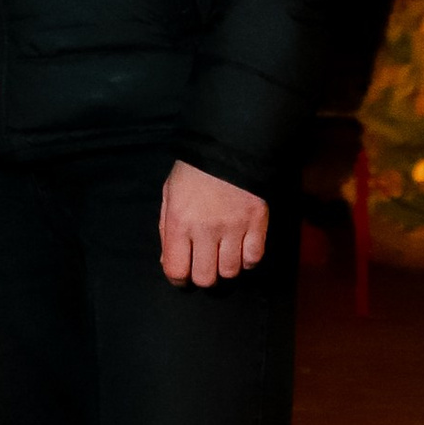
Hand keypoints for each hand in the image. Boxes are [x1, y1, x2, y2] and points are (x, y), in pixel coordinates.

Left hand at [159, 161, 268, 288]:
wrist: (228, 145)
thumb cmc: (193, 172)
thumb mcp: (169, 195)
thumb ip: (167, 231)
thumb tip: (169, 263)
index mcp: (180, 221)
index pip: (176, 270)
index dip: (178, 279)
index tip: (183, 274)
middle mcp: (206, 229)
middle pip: (205, 278)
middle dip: (203, 276)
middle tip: (205, 265)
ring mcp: (234, 227)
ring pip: (231, 272)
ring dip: (225, 268)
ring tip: (223, 256)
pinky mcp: (257, 222)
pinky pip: (254, 258)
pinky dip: (247, 260)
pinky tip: (242, 249)